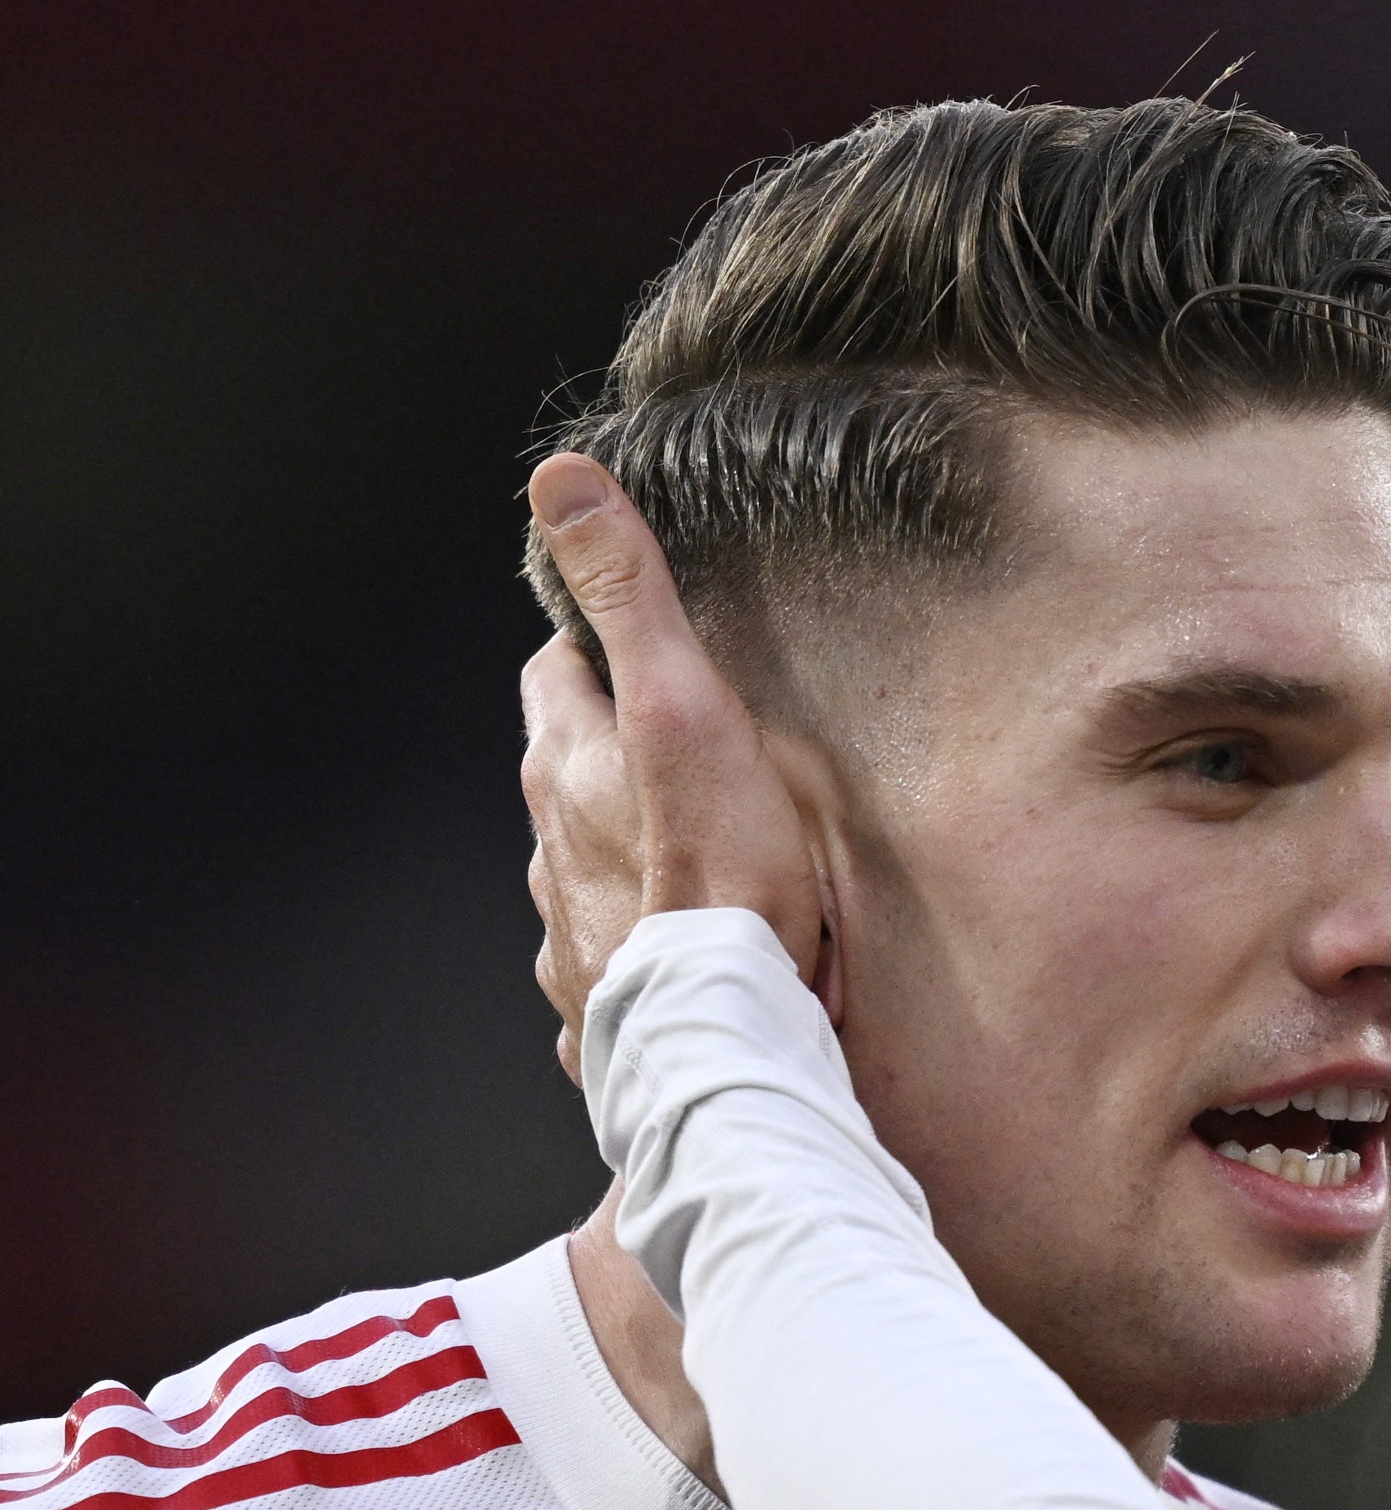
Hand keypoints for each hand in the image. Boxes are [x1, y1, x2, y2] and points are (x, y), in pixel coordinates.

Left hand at [519, 453, 824, 1079]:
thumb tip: (561, 481)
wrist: (723, 1028)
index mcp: (567, 764)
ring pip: (581, 871)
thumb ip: (629, 596)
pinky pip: (605, 964)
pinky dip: (632, 948)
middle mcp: (548, 849)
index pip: (556, 671)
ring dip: (622, 857)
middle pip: (567, 773)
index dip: (596, 651)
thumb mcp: (684, 704)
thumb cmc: (721, 872)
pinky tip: (676, 958)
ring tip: (693, 861)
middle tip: (688, 754)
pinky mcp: (595, 1006)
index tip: (645, 655)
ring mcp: (566, 932)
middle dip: (613, 756)